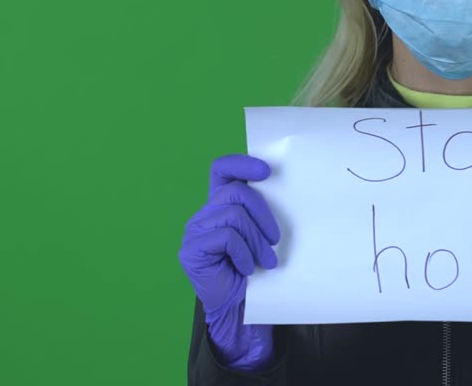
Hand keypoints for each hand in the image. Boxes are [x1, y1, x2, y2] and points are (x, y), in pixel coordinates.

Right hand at [179, 154, 280, 369]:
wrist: (239, 307)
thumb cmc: (253, 269)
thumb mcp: (261, 234)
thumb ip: (260, 211)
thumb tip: (281, 185)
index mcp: (219, 205)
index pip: (222, 169)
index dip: (241, 163)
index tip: (265, 171)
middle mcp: (204, 214)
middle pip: (235, 193)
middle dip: (263, 214)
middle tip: (275, 240)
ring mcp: (194, 231)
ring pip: (233, 215)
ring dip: (256, 240)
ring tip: (266, 260)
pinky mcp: (191, 250)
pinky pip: (226, 237)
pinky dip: (244, 253)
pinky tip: (247, 268)